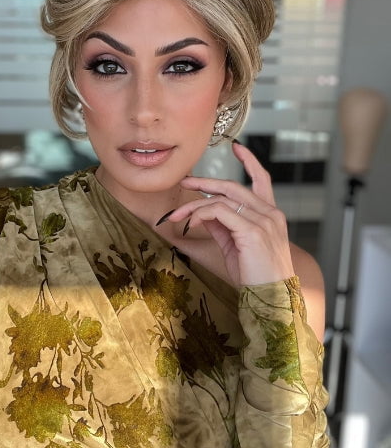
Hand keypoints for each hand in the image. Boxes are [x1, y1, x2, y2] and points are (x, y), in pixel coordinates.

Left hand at [166, 142, 294, 286]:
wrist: (272, 299)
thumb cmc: (255, 277)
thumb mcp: (236, 246)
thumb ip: (223, 226)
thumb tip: (203, 212)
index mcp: (271, 215)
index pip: (263, 180)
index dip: (250, 162)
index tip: (238, 148)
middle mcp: (270, 214)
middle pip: (233, 187)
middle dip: (205, 183)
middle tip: (185, 183)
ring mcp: (264, 221)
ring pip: (222, 199)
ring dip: (195, 205)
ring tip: (177, 215)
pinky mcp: (252, 230)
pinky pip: (219, 212)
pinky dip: (200, 214)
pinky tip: (189, 224)